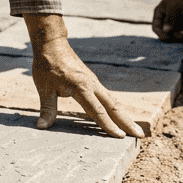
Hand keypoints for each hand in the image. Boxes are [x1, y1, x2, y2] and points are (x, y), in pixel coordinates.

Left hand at [24, 15, 144, 138]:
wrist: (52, 45)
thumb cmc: (47, 65)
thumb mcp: (44, 87)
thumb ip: (47, 108)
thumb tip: (42, 127)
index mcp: (82, 87)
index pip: (97, 110)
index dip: (108, 125)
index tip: (119, 137)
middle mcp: (93, 85)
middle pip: (113, 106)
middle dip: (127, 122)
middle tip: (140, 135)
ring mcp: (94, 83)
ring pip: (113, 101)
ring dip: (125, 116)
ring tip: (135, 129)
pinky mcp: (93, 82)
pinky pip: (107, 97)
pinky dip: (116, 108)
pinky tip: (119, 116)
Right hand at [153, 0, 182, 42]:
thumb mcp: (174, 8)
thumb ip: (170, 20)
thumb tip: (166, 32)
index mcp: (159, 15)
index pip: (156, 28)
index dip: (160, 34)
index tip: (168, 37)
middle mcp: (165, 20)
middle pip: (165, 33)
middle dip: (173, 36)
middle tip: (182, 36)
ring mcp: (174, 22)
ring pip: (174, 34)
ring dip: (181, 36)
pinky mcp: (182, 23)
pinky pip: (182, 32)